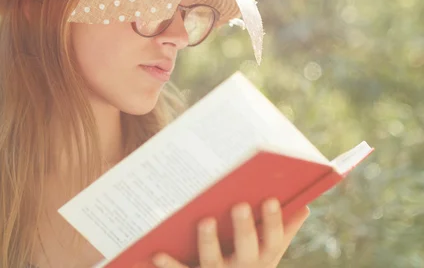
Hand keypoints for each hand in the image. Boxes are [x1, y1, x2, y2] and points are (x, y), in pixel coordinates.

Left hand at [151, 199, 309, 267]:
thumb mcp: (269, 255)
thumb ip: (284, 231)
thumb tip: (305, 205)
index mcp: (263, 259)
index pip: (273, 241)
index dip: (274, 222)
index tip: (270, 198)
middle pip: (247, 250)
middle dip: (244, 228)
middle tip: (238, 205)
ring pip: (213, 261)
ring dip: (209, 242)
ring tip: (205, 220)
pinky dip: (169, 264)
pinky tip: (156, 252)